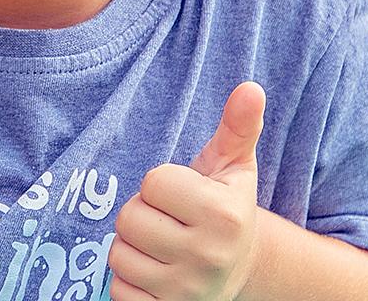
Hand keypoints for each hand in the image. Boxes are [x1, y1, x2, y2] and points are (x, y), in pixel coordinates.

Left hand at [108, 82, 265, 300]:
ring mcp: (185, 290)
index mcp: (224, 215)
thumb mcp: (235, 167)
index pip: (153, 183)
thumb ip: (238, 126)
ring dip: (133, 246)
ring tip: (162, 245)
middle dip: (143, 214)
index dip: (162, 185)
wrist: (240, 270)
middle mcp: (207, 256)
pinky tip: (155, 271)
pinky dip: (129, 279)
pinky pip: (117, 289)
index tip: (183, 196)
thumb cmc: (228, 207)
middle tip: (170, 220)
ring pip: (118, 254)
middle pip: (130, 219)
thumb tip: (250, 88)